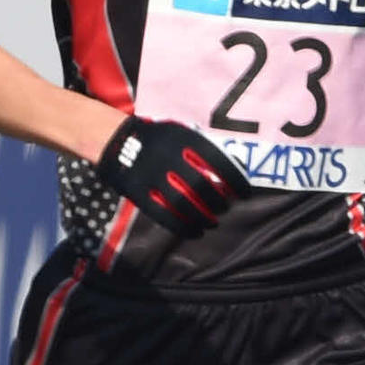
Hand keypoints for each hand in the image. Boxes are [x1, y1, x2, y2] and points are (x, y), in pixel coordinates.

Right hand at [95, 116, 247, 237]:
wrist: (119, 143)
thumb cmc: (158, 140)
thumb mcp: (180, 132)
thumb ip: (201, 148)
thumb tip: (231, 169)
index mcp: (182, 140)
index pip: (217, 162)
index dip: (235, 180)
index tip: (244, 193)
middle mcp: (168, 158)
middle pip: (201, 186)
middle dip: (218, 202)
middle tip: (225, 208)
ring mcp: (153, 177)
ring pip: (184, 203)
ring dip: (203, 217)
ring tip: (212, 222)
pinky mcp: (140, 194)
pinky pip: (165, 216)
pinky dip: (183, 227)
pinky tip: (195, 231)